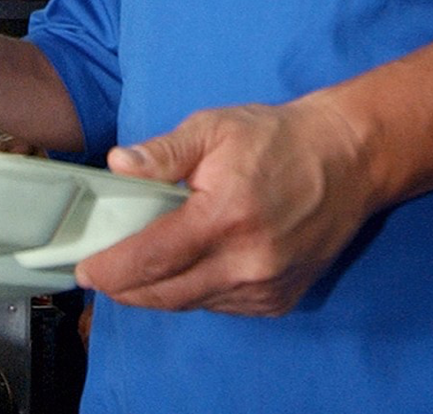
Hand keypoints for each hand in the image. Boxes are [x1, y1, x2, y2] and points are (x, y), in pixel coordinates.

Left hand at [73, 99, 376, 315]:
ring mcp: (266, 287)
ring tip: (134, 271)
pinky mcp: (280, 299)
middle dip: (126, 288)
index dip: (112, 269)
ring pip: (193, 303)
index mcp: (224, 217)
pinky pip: (221, 305)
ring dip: (159, 292)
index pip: (152, 258)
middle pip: (167, 293)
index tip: (85, 270)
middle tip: (100, 275)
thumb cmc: (276, 138)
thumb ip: (164, 152)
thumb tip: (118, 165)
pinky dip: (195, 293)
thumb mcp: (214, 127)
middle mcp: (246, 262)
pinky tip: (184, 270)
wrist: (347, 158)